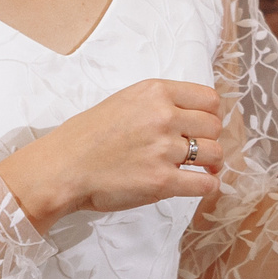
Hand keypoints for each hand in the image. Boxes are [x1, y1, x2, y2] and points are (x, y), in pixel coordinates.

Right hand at [0, 78, 224, 230]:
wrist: (63, 168)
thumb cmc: (87, 136)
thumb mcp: (124, 102)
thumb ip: (157, 105)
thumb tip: (190, 117)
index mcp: (155, 92)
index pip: (209, 99)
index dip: (210, 115)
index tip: (203, 126)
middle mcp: (163, 116)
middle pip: (214, 127)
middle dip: (209, 140)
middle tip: (198, 151)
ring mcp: (164, 149)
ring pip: (214, 154)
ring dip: (210, 163)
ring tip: (201, 169)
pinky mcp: (162, 181)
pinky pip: (205, 184)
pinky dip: (207, 186)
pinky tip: (199, 185)